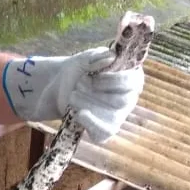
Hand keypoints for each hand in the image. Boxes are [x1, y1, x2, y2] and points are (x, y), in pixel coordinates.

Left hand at [2, 47, 143, 142]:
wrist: (58, 87)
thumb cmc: (78, 70)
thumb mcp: (84, 59)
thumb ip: (97, 56)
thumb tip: (111, 58)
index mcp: (130, 77)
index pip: (132, 82)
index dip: (113, 80)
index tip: (94, 75)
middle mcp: (128, 97)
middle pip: (122, 100)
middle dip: (97, 91)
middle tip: (79, 83)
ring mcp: (118, 114)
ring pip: (113, 115)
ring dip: (89, 104)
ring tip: (73, 95)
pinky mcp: (105, 128)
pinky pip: (105, 133)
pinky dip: (92, 124)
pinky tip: (79, 114)